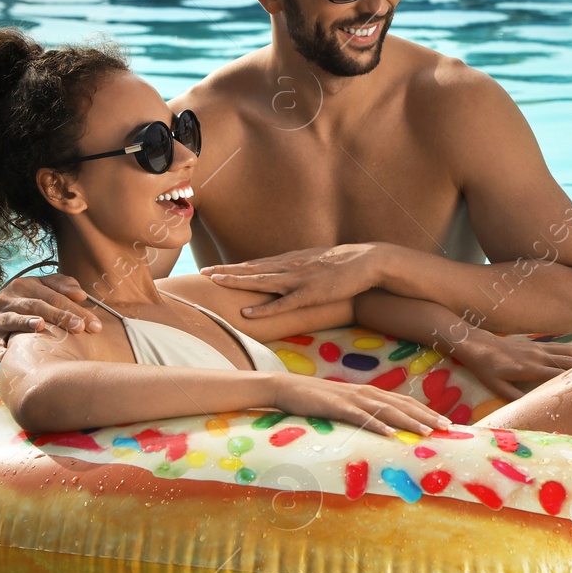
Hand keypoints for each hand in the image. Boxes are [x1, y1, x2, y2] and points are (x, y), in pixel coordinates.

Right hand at [0, 273, 101, 362]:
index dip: (75, 309)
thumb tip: (81, 295)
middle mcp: (10, 299)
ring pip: (14, 319)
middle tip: (80, 328)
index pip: (55, 297)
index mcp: (25, 285)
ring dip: (26, 322)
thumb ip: (63, 285)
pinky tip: (7, 357)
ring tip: (41, 325)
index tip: (94, 325)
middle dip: (60, 317)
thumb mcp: (43, 286)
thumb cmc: (28, 299)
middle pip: (38, 306)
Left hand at [202, 244, 386, 316]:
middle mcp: (291, 266)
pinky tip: (247, 312)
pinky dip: (263, 308)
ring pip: (261, 281)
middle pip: (252, 269)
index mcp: (292, 260)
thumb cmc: (346, 264)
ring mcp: (300, 279)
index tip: (212, 268)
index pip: (256, 263)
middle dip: (226, 271)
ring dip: (237, 282)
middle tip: (202, 273)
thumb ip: (301, 268)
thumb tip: (287, 273)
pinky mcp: (311, 293)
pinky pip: (283, 303)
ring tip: (215, 283)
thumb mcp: (318, 262)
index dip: (233, 267)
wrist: (369, 260)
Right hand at [272, 375, 450, 435]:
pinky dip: (377, 425)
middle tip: (448, 428)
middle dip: (427, 416)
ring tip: (428, 432)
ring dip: (409, 421)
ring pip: (387, 410)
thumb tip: (383, 428)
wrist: (286, 388)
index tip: (446, 423)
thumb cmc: (317, 400)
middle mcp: (366, 393)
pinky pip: (361, 417)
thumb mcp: (345, 406)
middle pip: (402, 405)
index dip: (426, 411)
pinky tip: (391, 435)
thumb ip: (364, 413)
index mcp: (370, 393)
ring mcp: (352, 398)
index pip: (405, 402)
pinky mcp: (337, 406)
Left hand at [450, 333, 571, 400]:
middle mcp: (538, 357)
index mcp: (529, 369)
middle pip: (568, 362)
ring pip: (567, 352)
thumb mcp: (496, 386)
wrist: (476, 343)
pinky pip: (560, 346)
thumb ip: (514, 396)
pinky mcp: (536, 344)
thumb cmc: (485, 367)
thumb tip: (530, 407)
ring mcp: (538, 348)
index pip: (557, 375)